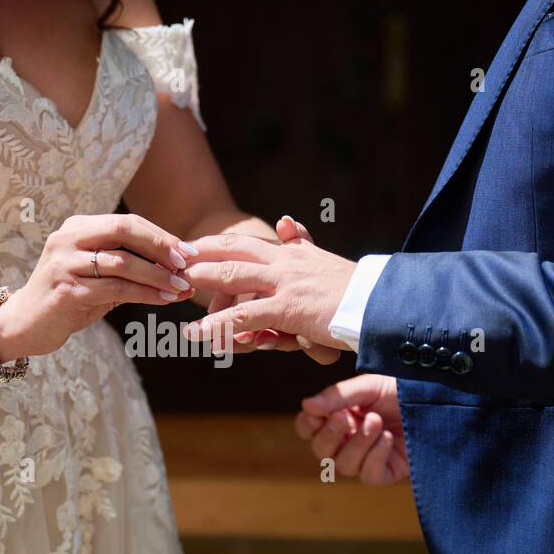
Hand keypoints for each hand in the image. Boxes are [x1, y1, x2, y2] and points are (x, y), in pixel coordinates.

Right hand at [0, 213, 194, 358]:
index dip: (159, 235)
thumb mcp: (96, 275)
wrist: (25, 325)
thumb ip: (127, 265)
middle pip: (123, 230)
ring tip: (182, 287)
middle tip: (186, 263)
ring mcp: (64, 263)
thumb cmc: (68, 298)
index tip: (187, 251)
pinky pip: (115, 288)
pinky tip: (163, 300)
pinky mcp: (66, 290)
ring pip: (122, 262)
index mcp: (77, 227)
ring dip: (157, 275)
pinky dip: (144, 294)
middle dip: (160, 246)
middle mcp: (67, 239)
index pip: (126, 222)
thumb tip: (175, 268)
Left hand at [180, 217, 356, 351]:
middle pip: (234, 251)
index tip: (190, 245)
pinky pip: (246, 315)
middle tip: (171, 257)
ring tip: (177, 285)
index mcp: (292, 255)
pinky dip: (219, 325)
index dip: (216, 243)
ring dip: (203, 280)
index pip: (246, 242)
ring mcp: (286, 284)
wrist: (382, 304)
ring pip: (234, 277)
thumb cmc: (358, 290)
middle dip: (200, 253)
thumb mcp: (324, 261)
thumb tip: (286, 220)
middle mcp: (285, 264)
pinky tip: (198, 333)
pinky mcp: (289, 308)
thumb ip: (302, 242)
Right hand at [295, 374, 408, 485]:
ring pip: (343, 466)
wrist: (439, 398)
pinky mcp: (387, 472)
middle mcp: (348, 439)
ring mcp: (367, 458)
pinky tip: (388, 439)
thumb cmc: (401, 388)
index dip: (308, 424)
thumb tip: (306, 405)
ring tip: (377, 422)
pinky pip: (368, 475)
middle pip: (321, 452)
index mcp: (339, 416)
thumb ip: (336, 397)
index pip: (308, 429)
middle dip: (330, 435)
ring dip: (357, 443)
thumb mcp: (367, 387)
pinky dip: (375, 457)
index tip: (317, 412)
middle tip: (344, 417)